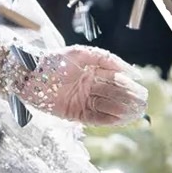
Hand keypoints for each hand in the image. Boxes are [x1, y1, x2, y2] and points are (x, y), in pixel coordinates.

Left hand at [28, 46, 148, 125]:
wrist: (29, 74)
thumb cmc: (54, 60)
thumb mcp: (81, 53)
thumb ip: (105, 58)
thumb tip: (131, 71)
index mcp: (93, 72)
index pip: (116, 79)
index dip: (128, 84)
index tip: (140, 87)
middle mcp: (90, 88)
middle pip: (114, 95)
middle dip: (128, 98)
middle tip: (142, 102)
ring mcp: (84, 101)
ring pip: (107, 107)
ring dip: (122, 110)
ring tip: (135, 111)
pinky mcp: (76, 114)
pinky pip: (96, 118)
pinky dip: (109, 119)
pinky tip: (121, 118)